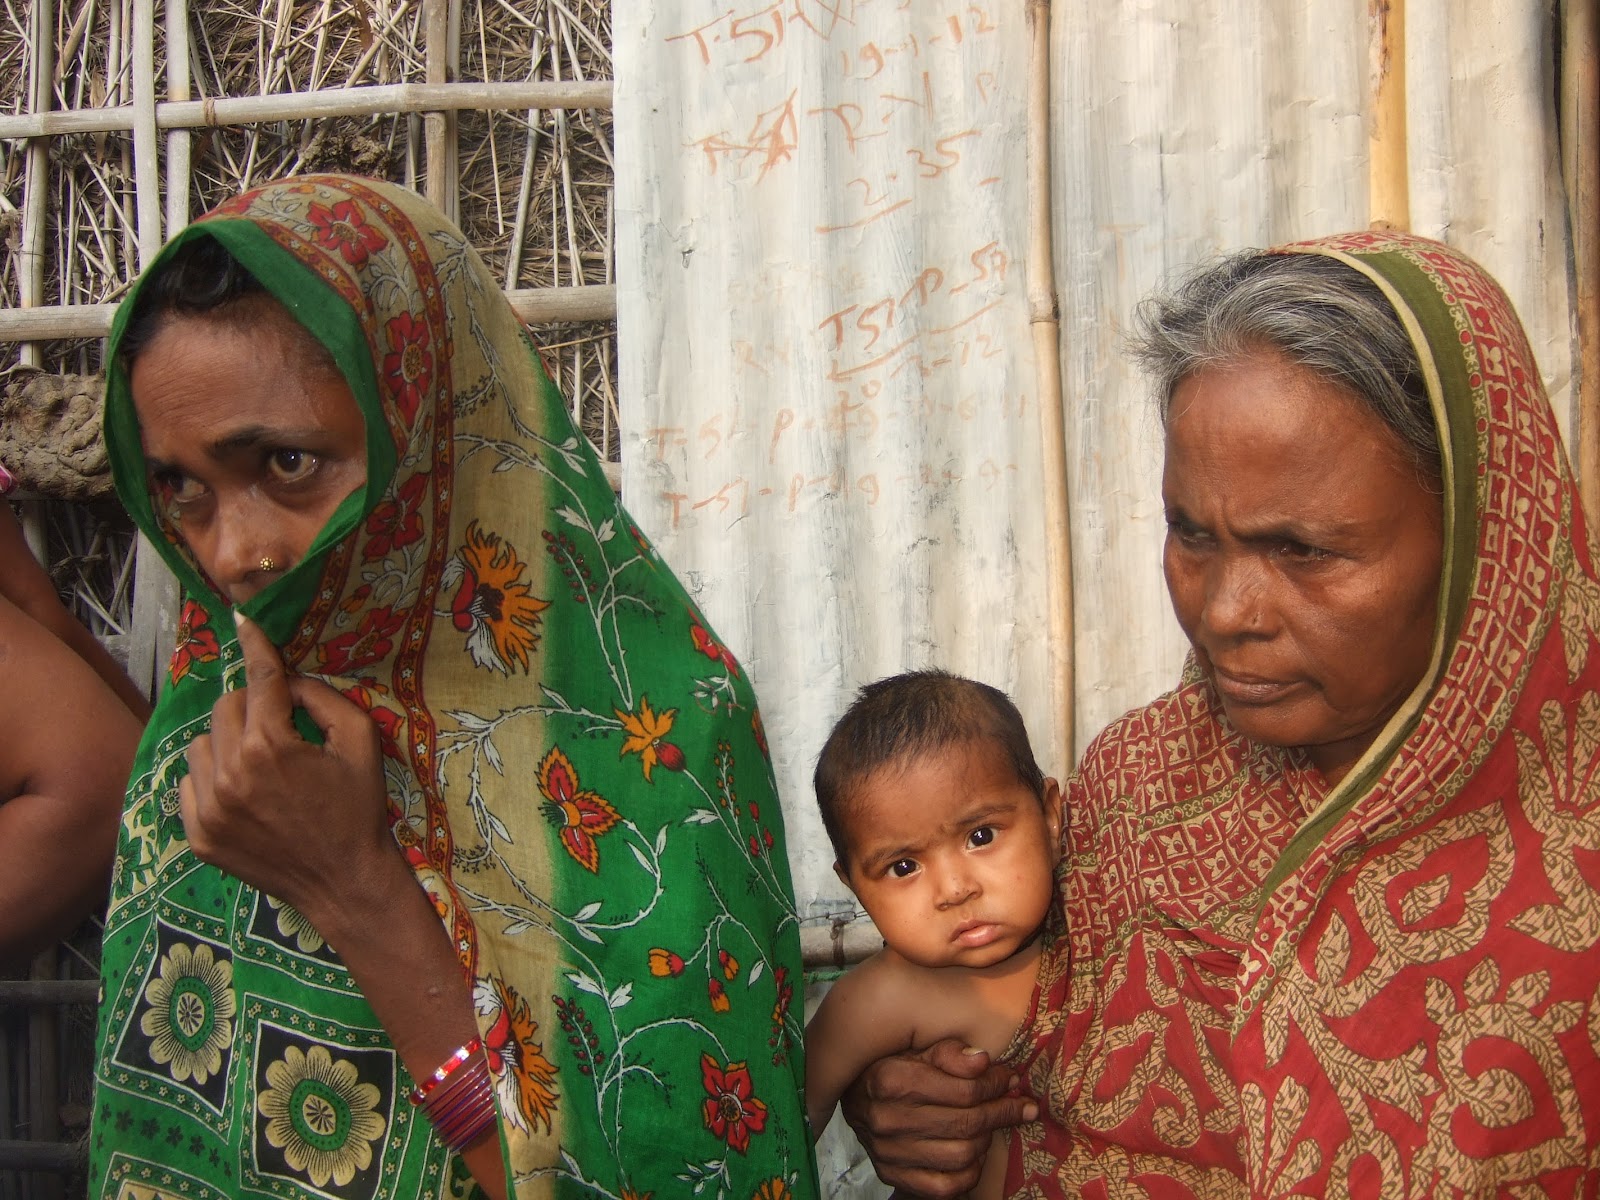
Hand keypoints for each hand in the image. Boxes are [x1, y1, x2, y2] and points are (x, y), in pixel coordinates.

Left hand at [180, 612, 392, 931]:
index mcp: (272, 747)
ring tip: (259, 764)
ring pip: (201, 743)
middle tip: (279, 727)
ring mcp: (209, 807)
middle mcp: (231, 774)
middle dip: (251, 707)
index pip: (259, 680)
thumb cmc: (357, 810)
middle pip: (225, 707)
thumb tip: (290, 681)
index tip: (245, 621)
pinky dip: (212, 777)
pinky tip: (244, 793)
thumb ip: (325, 700)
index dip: (256, 646)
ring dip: (228, 742)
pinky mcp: (199, 834)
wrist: (343, 881)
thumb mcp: (361, 743)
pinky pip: (189, 782)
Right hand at [840, 1039, 1036, 1198]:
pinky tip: (975, 1154)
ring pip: (961, 1155)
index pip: (963, 1090)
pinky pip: (944, 1187)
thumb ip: (948, 1052)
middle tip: (1019, 1104)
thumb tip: (983, 1061)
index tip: (1010, 1080)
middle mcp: (887, 1118)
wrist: (853, 1097)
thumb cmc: (890, 1067)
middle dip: (1001, 1112)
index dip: (996, 1085)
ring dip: (987, 1140)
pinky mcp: (893, 1175)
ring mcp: (889, 1152)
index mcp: (892, 1080)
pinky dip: (969, 1173)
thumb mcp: (914, 1048)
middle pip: (966, 1123)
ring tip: (992, 1124)